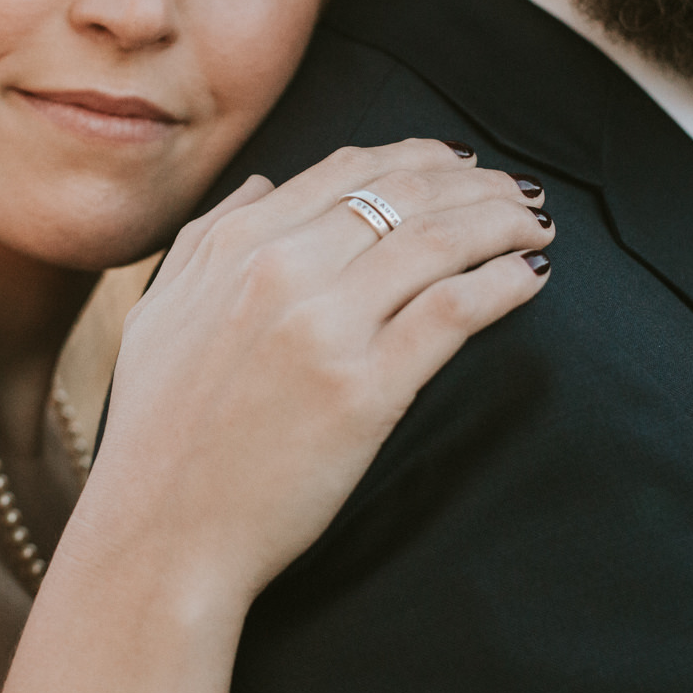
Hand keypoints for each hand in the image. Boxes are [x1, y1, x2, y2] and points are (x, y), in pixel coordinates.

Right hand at [65, 139, 551, 613]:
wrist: (161, 535)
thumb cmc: (156, 437)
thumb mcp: (159, 314)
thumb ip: (207, 238)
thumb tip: (264, 182)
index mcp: (237, 246)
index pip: (348, 170)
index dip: (419, 157)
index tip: (459, 165)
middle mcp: (282, 270)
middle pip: (406, 194)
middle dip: (476, 184)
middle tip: (518, 193)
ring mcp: (326, 328)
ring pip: (439, 240)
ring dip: (502, 222)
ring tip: (536, 227)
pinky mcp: (365, 390)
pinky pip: (453, 311)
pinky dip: (501, 283)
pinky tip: (529, 277)